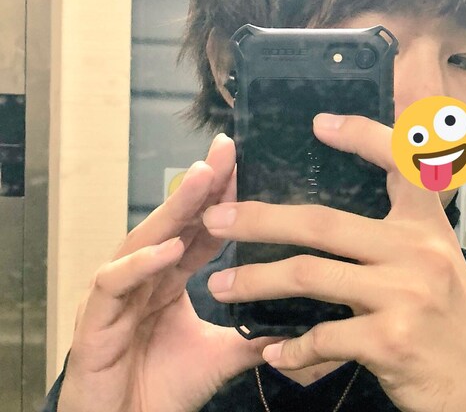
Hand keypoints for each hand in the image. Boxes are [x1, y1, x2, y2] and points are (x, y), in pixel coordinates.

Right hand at [58, 134, 277, 411]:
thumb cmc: (162, 388)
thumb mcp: (218, 356)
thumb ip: (251, 335)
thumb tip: (297, 323)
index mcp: (170, 277)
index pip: (199, 228)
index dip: (221, 199)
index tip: (246, 165)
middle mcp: (144, 275)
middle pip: (174, 222)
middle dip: (200, 185)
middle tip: (225, 150)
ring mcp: (118, 293)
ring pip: (145, 240)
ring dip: (173, 209)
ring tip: (202, 179)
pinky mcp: (96, 320)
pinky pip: (115, 283)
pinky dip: (141, 264)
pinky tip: (168, 246)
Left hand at [203, 115, 465, 411]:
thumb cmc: (452, 322)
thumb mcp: (437, 262)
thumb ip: (396, 237)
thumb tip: (328, 224)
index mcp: (428, 223)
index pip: (399, 161)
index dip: (360, 135)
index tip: (318, 123)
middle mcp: (418, 249)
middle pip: (322, 222)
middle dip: (259, 220)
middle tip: (216, 217)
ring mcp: (405, 293)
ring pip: (309, 275)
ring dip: (255, 283)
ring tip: (220, 286)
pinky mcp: (391, 340)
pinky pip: (322, 336)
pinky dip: (291, 346)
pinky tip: (272, 350)